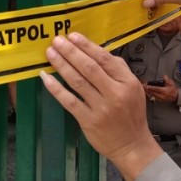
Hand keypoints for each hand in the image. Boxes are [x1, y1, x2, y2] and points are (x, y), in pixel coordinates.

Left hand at [40, 33, 162, 180]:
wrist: (132, 144)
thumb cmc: (132, 114)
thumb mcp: (135, 89)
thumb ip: (120, 70)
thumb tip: (100, 52)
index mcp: (127, 83)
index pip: (105, 59)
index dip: (87, 46)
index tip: (73, 36)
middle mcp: (115, 93)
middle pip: (89, 68)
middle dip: (71, 52)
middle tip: (57, 40)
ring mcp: (100, 107)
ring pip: (78, 81)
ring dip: (62, 65)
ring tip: (50, 53)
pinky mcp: (88, 120)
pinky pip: (69, 101)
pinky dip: (56, 88)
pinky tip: (46, 77)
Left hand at [144, 76, 178, 102]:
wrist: (175, 96)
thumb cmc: (173, 89)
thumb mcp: (171, 83)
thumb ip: (167, 80)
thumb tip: (164, 77)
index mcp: (165, 91)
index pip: (157, 89)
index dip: (151, 87)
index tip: (146, 86)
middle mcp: (162, 95)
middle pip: (153, 92)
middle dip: (147, 89)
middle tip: (142, 86)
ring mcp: (160, 98)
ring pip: (152, 95)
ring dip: (147, 92)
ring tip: (143, 89)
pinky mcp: (159, 100)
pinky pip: (152, 97)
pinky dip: (149, 94)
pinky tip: (146, 92)